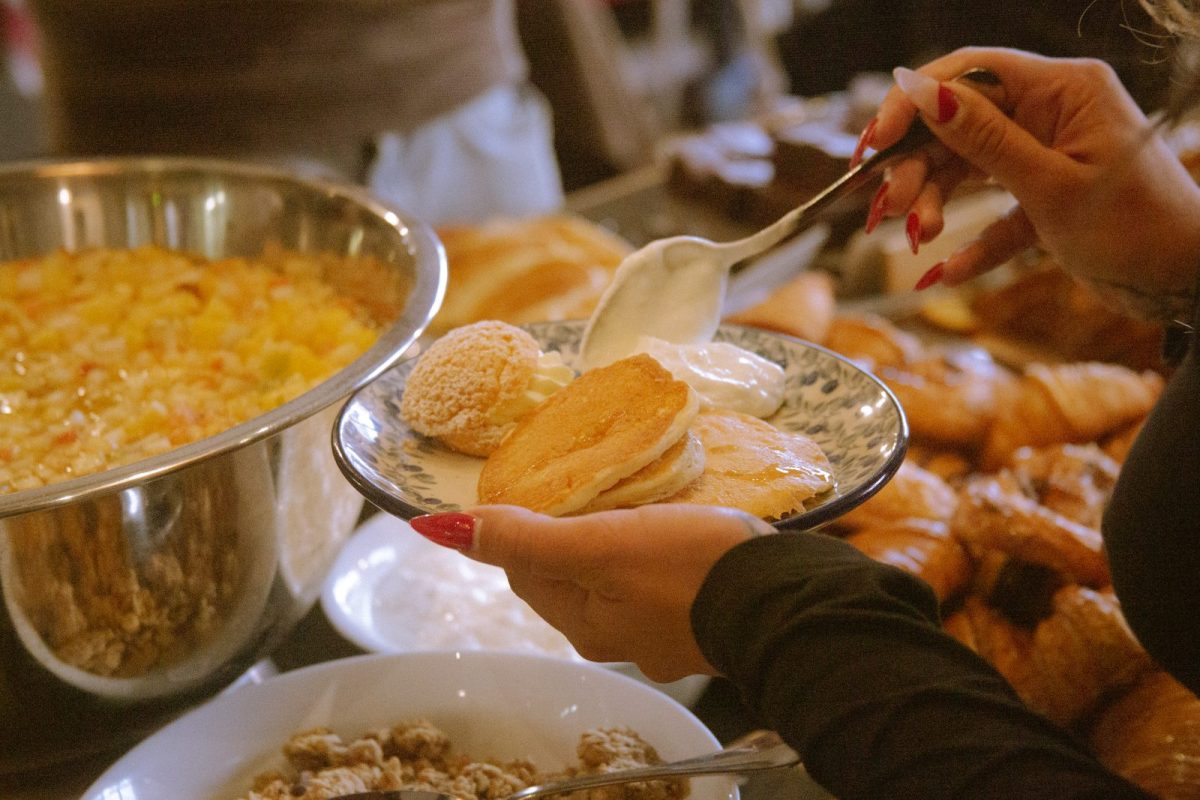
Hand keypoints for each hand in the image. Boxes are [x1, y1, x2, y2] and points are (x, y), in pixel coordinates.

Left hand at [409, 504, 772, 681]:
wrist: (783, 600)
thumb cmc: (688, 567)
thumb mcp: (600, 543)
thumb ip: (526, 537)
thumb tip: (447, 530)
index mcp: (583, 624)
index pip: (523, 568)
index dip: (522, 524)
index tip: (541, 484)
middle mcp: (614, 638)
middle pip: (566, 572)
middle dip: (566, 529)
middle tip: (588, 484)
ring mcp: (659, 633)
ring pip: (612, 574)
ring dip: (611, 537)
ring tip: (631, 498)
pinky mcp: (698, 619)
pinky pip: (654, 578)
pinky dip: (652, 549)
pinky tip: (673, 527)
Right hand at [863, 47, 1199, 319]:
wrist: (1187, 285)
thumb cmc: (1138, 229)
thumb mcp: (1050, 184)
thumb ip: (981, 138)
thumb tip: (921, 91)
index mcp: (1064, 90)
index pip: (970, 74)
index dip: (912, 103)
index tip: (873, 144)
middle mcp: (1052, 114)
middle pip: (957, 126)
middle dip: (917, 168)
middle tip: (889, 207)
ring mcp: (1047, 156)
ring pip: (967, 170)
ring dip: (936, 205)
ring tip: (919, 239)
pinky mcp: (1045, 199)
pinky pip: (992, 214)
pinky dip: (970, 243)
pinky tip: (944, 270)